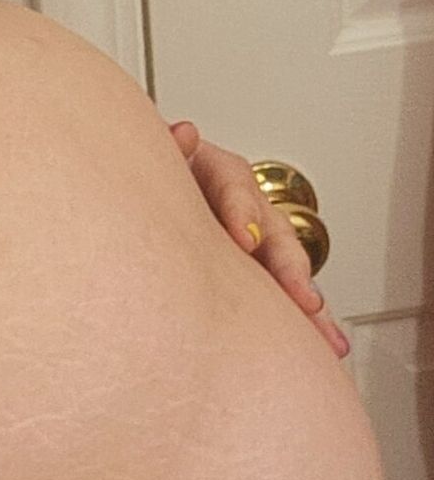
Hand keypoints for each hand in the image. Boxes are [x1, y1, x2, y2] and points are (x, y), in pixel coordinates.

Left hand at [170, 121, 349, 359]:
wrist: (154, 190)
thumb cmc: (158, 177)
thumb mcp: (157, 160)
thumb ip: (169, 151)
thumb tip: (183, 135)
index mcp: (217, 174)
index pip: (232, 187)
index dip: (240, 211)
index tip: (243, 240)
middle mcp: (246, 207)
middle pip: (274, 233)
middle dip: (287, 267)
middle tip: (299, 297)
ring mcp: (256, 239)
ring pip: (287, 267)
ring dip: (305, 299)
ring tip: (321, 331)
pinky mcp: (255, 271)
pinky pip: (282, 295)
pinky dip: (303, 319)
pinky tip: (324, 345)